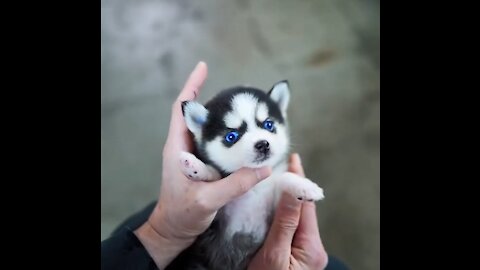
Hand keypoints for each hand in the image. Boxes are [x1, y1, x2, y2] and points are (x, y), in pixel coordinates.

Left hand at [134, 62, 271, 268]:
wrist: (173, 231)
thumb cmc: (182, 215)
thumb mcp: (208, 200)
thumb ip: (234, 184)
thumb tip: (264, 168)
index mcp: (178, 148)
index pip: (183, 110)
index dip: (192, 87)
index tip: (203, 67)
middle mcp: (184, 147)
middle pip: (198, 114)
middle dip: (216, 100)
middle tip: (238, 92)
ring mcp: (193, 156)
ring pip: (209, 129)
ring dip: (223, 117)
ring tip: (245, 108)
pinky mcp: (202, 166)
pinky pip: (216, 144)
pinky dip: (230, 137)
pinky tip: (244, 137)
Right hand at [249, 153, 327, 269]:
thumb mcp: (273, 254)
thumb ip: (285, 222)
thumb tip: (293, 189)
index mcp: (311, 246)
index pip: (306, 205)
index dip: (299, 181)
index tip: (293, 160)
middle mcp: (311, 247)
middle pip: (302, 209)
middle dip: (292, 187)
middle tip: (280, 166)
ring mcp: (302, 250)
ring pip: (294, 217)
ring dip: (284, 199)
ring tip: (274, 180)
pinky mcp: (292, 253)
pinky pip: (288, 227)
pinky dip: (279, 213)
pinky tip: (269, 204)